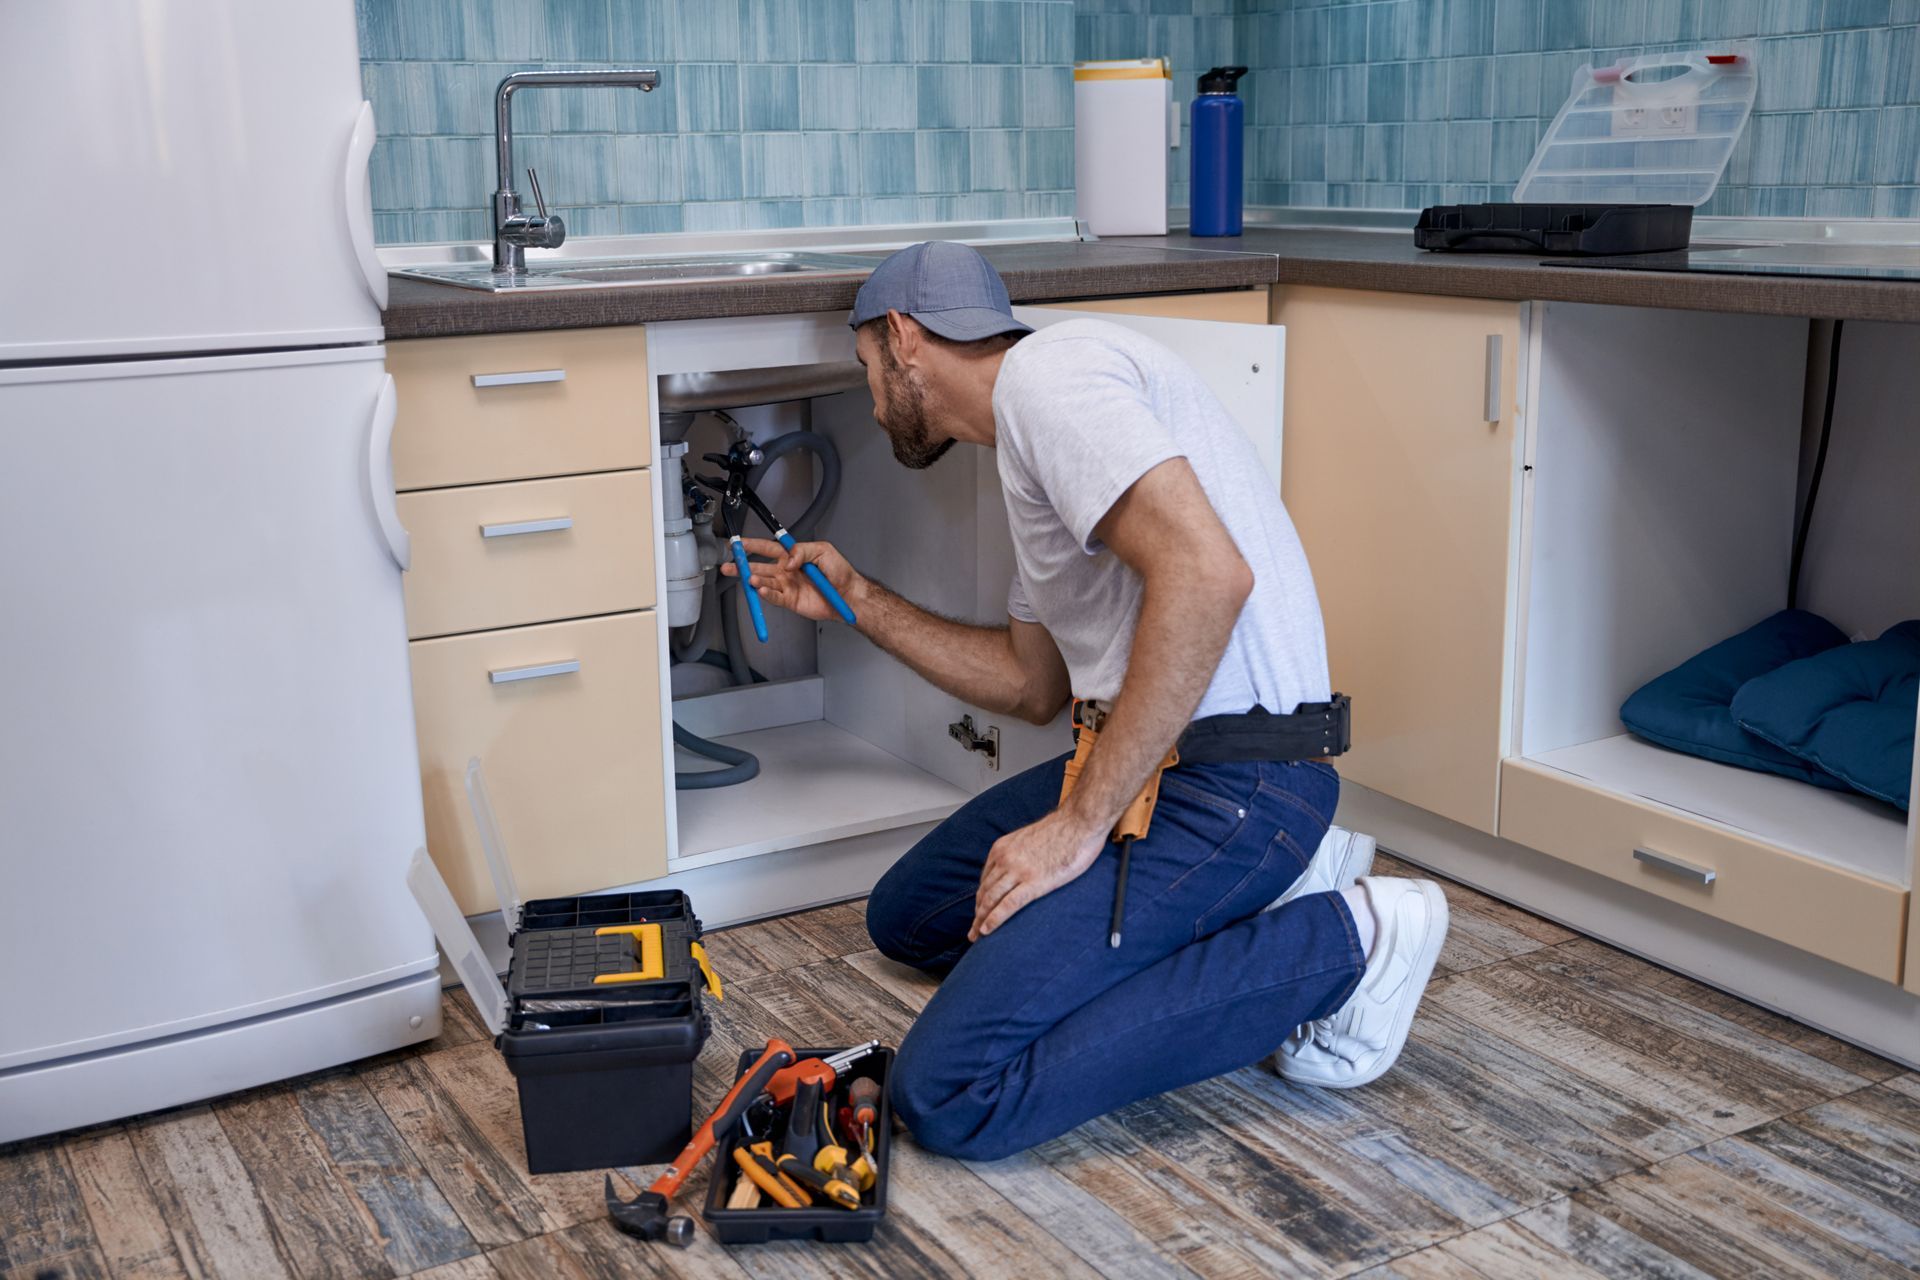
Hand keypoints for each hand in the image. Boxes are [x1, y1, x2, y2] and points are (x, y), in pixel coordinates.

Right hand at [722, 537, 865, 623]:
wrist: (848, 595)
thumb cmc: (839, 572)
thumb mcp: (823, 551)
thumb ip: (803, 551)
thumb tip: (788, 559)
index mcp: (792, 556)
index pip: (767, 548)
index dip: (752, 545)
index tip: (739, 543)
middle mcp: (786, 571)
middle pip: (759, 566)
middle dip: (743, 566)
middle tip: (730, 566)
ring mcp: (787, 586)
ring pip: (764, 582)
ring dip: (755, 580)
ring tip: (750, 578)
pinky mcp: (790, 601)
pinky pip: (774, 597)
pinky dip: (766, 594)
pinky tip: (760, 590)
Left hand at [970, 809, 1107, 941]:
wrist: (1079, 821)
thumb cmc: (1063, 829)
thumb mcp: (1030, 838)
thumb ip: (1020, 853)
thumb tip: (1022, 867)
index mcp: (1002, 848)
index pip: (985, 879)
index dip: (980, 898)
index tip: (979, 912)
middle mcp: (1005, 859)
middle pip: (984, 892)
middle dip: (977, 913)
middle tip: (973, 930)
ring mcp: (1018, 871)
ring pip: (991, 900)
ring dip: (981, 920)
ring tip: (977, 936)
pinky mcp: (1033, 882)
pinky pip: (1008, 905)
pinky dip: (994, 919)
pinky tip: (988, 931)